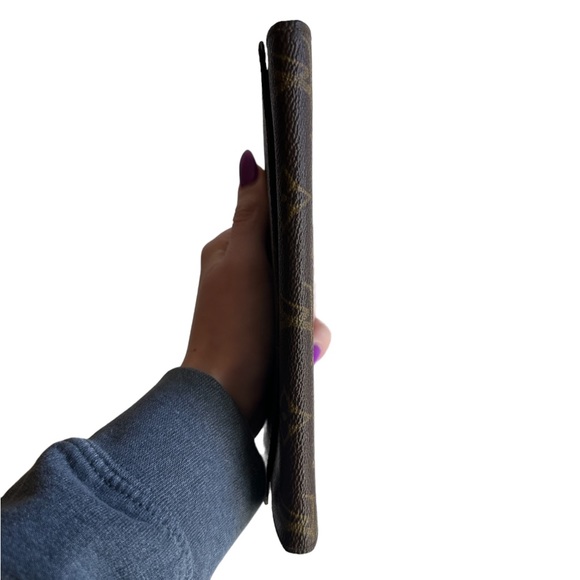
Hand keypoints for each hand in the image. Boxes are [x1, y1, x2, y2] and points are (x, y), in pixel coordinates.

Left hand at [182, 151, 329, 435]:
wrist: (227, 397)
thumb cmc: (234, 326)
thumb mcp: (246, 259)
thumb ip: (252, 213)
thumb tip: (250, 162)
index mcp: (226, 252)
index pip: (269, 224)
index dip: (289, 238)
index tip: (294, 261)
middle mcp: (236, 277)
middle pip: (290, 263)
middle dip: (301, 286)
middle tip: (289, 304)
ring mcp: (249, 309)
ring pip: (298, 297)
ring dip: (305, 316)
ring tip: (294, 335)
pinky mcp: (262, 336)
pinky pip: (296, 326)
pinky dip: (304, 336)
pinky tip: (301, 349)